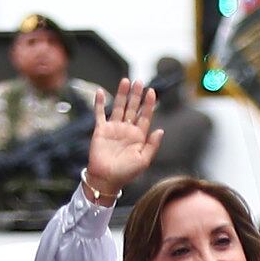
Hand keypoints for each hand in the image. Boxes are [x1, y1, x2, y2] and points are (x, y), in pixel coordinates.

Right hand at [84, 79, 163, 200]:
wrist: (106, 179)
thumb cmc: (126, 173)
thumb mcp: (144, 160)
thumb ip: (152, 145)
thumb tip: (161, 130)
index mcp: (138, 136)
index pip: (145, 116)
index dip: (148, 104)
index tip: (152, 92)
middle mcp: (126, 130)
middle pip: (132, 108)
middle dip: (136, 95)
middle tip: (139, 82)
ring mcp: (113, 129)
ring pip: (118, 107)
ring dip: (122, 94)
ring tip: (125, 81)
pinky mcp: (101, 130)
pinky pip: (99, 114)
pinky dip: (99, 103)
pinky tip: (99, 91)